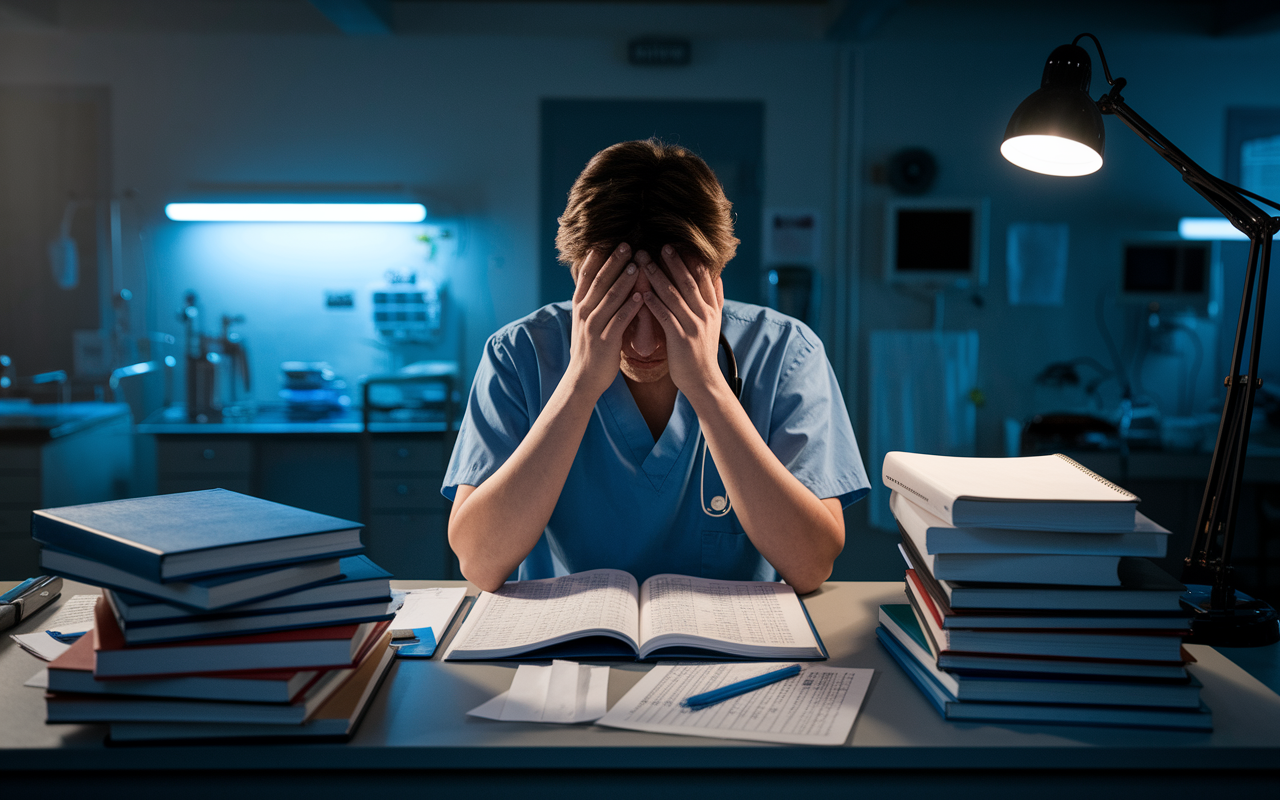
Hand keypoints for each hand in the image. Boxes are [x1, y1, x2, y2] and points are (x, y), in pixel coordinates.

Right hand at [568, 243, 643, 399]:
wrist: (583, 379)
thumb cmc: (590, 348)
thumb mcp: (586, 321)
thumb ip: (594, 302)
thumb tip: (602, 282)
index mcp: (579, 306)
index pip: (587, 276)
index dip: (597, 257)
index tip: (608, 240)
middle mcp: (583, 313)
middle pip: (599, 282)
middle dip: (613, 262)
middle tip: (627, 244)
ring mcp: (593, 327)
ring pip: (609, 298)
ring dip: (623, 280)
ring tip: (637, 264)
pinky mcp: (605, 341)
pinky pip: (618, 320)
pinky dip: (629, 307)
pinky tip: (640, 296)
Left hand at [638, 246, 724, 399]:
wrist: (703, 381)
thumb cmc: (702, 352)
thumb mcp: (714, 323)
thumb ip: (715, 299)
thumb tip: (717, 275)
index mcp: (713, 308)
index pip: (703, 278)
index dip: (691, 260)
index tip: (678, 243)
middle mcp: (705, 314)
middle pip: (688, 281)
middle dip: (673, 262)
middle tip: (660, 244)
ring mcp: (694, 326)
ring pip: (674, 295)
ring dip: (657, 276)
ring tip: (644, 261)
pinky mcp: (681, 339)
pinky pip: (665, 315)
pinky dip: (653, 302)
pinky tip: (642, 291)